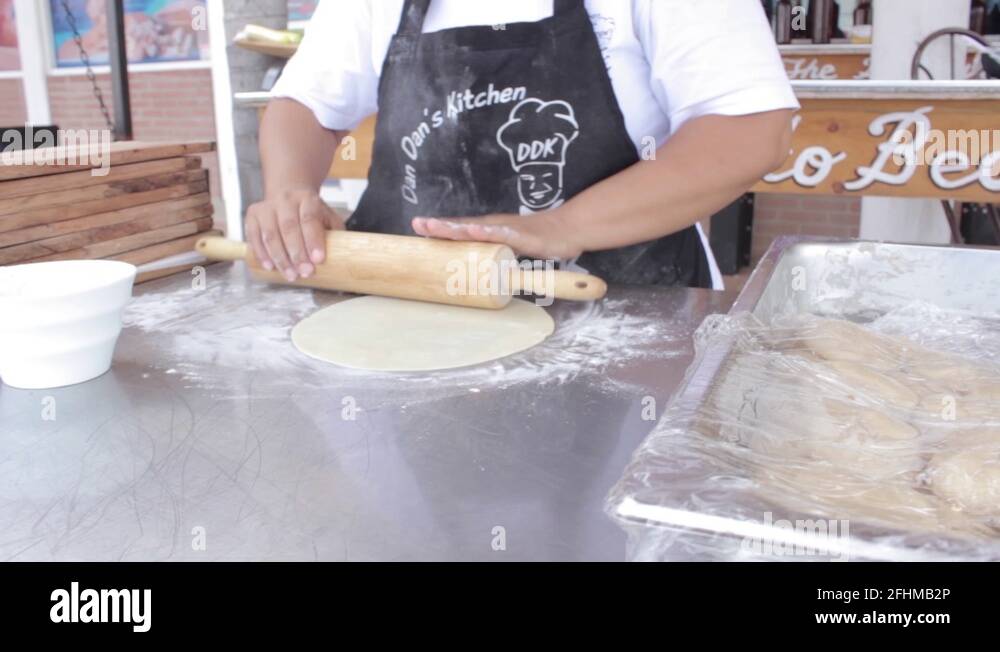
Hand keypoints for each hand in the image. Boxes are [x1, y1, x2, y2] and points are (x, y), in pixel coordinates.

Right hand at [245, 188, 343, 280]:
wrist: (288, 194)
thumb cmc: (311, 212)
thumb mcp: (327, 217)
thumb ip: (334, 232)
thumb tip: (343, 257)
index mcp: (307, 198)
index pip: (309, 219)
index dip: (313, 240)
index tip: (318, 260)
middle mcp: (285, 199)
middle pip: (289, 228)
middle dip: (297, 254)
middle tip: (306, 272)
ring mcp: (267, 206)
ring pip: (271, 234)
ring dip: (280, 258)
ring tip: (291, 275)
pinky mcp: (253, 215)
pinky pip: (254, 236)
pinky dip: (261, 253)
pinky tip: (270, 267)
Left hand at [411, 212, 582, 260]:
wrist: (566, 231)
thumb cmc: (536, 240)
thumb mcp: (509, 250)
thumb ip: (494, 258)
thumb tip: (476, 274)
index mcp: (489, 231)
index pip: (460, 229)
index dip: (439, 228)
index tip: (417, 227)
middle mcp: (494, 227)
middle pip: (462, 227)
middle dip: (439, 227)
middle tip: (418, 225)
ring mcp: (506, 230)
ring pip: (476, 228)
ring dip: (455, 228)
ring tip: (436, 227)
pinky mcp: (521, 236)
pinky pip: (501, 234)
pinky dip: (486, 232)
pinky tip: (473, 230)